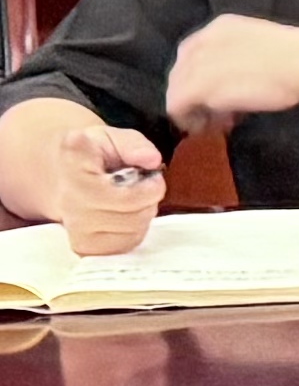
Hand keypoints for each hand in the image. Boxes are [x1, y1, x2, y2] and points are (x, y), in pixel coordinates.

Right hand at [49, 125, 162, 257]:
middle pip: (133, 213)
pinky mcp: (84, 248)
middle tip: (143, 184)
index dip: (148, 187)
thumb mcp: (110, 137)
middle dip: (149, 197)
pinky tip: (123, 214)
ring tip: (130, 197)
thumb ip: (133, 144)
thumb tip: (152, 161)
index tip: (151, 173)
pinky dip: (135, 229)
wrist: (60, 177)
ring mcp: (74, 229)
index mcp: (74, 167)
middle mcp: (69, 201)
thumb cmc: (91, 154)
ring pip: (133, 230)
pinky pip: (126, 244)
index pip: (121, 192)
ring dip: (143, 213)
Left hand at [164, 16, 298, 134]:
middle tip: (216, 114)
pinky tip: (208, 128)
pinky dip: (189, 120)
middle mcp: (202, 40)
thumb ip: (245, 56)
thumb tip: (241, 79)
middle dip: (195, 94)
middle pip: (182, 72)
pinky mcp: (195, 87)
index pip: (195, 52)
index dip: (203, 75)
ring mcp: (196, 64)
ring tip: (214, 124)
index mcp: (221, 26)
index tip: (219, 93)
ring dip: (192, 108)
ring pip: (177, 89)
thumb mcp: (264, 47)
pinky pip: (177, 106)